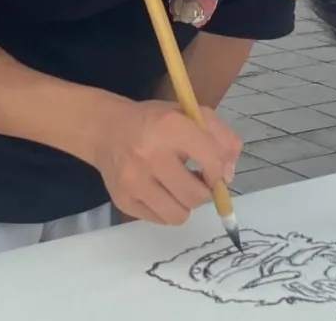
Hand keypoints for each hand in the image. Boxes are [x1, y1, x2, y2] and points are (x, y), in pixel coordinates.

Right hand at [90, 98, 241, 225]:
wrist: (106, 130)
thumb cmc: (155, 122)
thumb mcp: (191, 115)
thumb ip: (221, 138)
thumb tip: (228, 175)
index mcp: (171, 126)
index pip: (211, 160)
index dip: (219, 171)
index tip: (214, 170)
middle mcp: (150, 154)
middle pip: (197, 195)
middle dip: (204, 191)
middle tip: (196, 179)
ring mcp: (134, 181)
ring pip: (179, 214)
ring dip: (185, 203)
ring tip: (179, 187)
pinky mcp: (123, 200)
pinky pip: (160, 220)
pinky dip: (166, 209)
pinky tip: (160, 191)